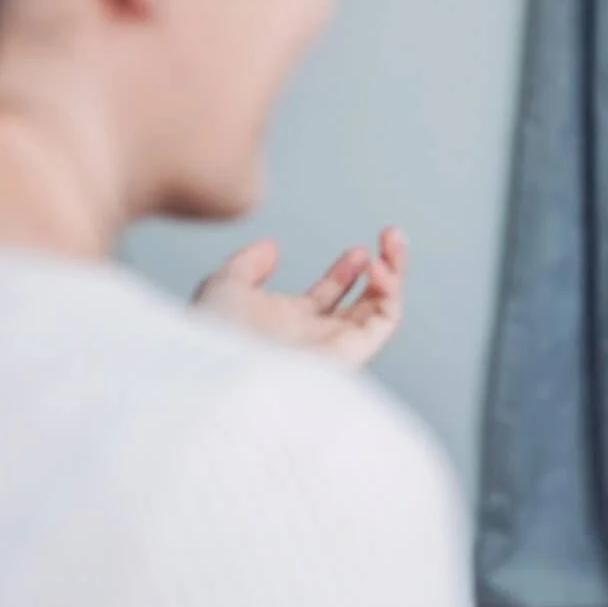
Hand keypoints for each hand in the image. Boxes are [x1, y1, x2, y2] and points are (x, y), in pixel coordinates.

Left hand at [193, 228, 406, 367]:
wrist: (219, 372)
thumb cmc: (213, 337)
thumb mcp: (224, 286)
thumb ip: (247, 264)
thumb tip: (270, 247)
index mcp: (291, 323)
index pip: (331, 295)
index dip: (347, 270)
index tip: (357, 249)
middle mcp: (318, 337)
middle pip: (367, 302)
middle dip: (385, 266)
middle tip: (391, 234)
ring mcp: (336, 345)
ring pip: (383, 310)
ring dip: (395, 271)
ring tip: (392, 240)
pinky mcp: (351, 354)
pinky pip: (385, 321)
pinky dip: (390, 290)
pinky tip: (375, 266)